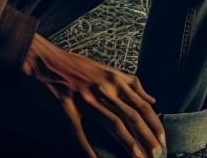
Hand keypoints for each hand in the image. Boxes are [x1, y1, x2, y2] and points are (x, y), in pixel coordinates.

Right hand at [22, 34, 164, 157]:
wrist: (44, 59)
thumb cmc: (76, 65)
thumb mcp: (108, 70)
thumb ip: (131, 84)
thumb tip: (151, 99)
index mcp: (115, 80)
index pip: (142, 105)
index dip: (154, 123)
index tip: (163, 139)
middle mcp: (105, 89)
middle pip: (132, 115)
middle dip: (147, 136)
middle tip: (158, 154)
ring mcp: (86, 99)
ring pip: (113, 123)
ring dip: (128, 143)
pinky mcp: (66, 107)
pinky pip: (79, 132)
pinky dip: (87, 149)